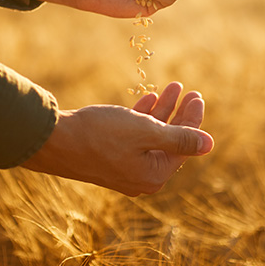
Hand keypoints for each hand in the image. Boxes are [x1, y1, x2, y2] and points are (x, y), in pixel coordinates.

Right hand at [21, 83, 213, 195]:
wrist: (54, 140)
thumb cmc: (100, 134)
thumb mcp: (144, 132)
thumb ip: (179, 138)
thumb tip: (210, 145)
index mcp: (154, 175)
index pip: (184, 146)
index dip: (193, 119)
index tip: (197, 96)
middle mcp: (141, 177)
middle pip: (170, 142)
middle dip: (181, 115)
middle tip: (189, 90)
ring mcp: (124, 169)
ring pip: (152, 137)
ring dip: (163, 112)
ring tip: (172, 87)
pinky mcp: (109, 158)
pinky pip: (134, 138)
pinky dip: (143, 119)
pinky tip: (148, 99)